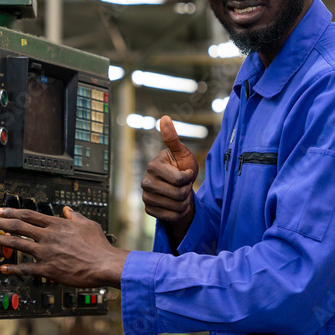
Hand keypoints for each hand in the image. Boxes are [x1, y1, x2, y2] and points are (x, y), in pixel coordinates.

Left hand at [0, 207, 127, 288]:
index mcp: (56, 225)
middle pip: (17, 226)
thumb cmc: (98, 246)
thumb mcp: (88, 224)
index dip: (11, 211)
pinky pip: (27, 269)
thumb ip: (74, 216)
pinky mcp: (48, 270)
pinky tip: (3, 268)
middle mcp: (47, 237)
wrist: (105, 264)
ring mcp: (46, 253)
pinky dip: (14, 269)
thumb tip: (67, 209)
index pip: (28, 215)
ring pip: (16, 243)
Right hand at [141, 116, 198, 245]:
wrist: (180, 189)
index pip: (179, 180)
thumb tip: (164, 117)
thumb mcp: (182, 153)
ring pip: (175, 206)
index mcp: (153, 165)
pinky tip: (175, 205)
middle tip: (184, 186)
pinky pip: (170, 216)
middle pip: (178, 194)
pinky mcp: (148, 209)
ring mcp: (145, 196)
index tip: (187, 174)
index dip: (189, 178)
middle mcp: (145, 181)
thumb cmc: (182, 168)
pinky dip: (178, 213)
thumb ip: (172, 139)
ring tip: (180, 195)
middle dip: (187, 191)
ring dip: (184, 202)